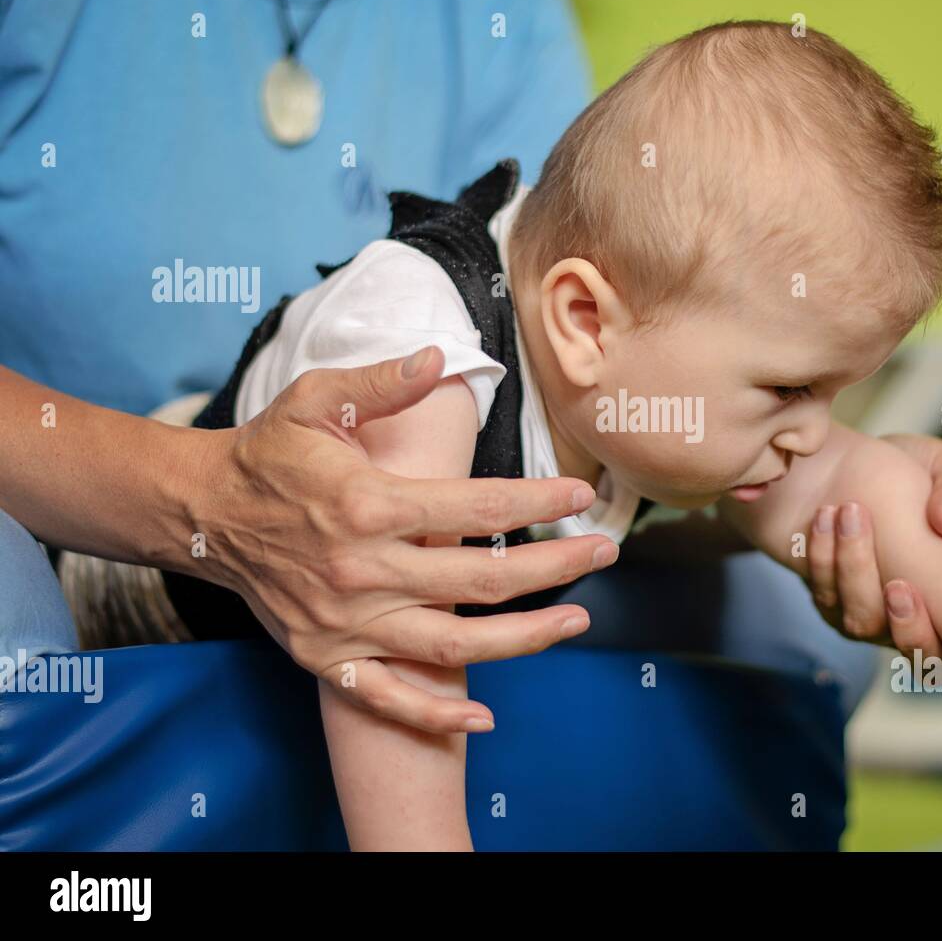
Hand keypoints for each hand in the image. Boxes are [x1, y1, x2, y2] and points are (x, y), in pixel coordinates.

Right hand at [191, 347, 618, 733]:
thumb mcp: (316, 401)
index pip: (475, 508)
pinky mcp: (325, 656)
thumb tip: (440, 358)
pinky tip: (483, 718)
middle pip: (481, 580)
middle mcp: (362, 570)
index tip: (581, 492)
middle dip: (555, 566)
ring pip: (452, 644)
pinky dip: (434, 713)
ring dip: (524, 638)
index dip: (537, 500)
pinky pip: (386, 697)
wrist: (201, 516)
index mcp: (367, 504)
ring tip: (578, 620)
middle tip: (605, 552)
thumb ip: (381, 383)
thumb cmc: (268, 454)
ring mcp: (346, 622)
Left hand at [806, 435, 941, 655]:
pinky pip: (826, 599)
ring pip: (863, 624)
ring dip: (855, 571)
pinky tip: (825, 519)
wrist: (848, 460)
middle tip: (898, 583)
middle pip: (921, 659)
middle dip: (908, 626)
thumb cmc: (911, 471)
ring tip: (850, 513)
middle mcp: (921, 620)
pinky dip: (822, 560)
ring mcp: (873, 618)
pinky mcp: (832, 604)